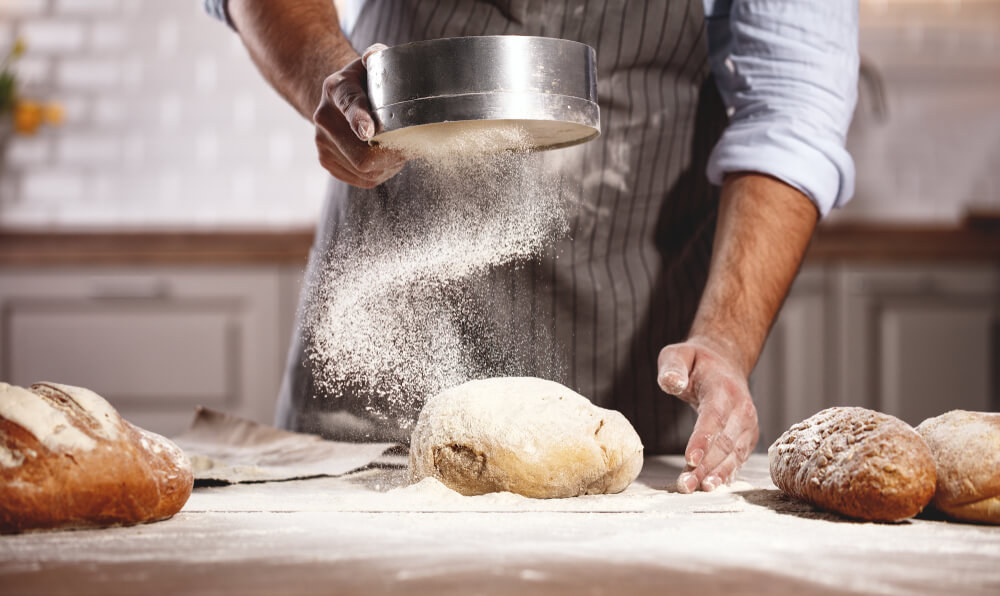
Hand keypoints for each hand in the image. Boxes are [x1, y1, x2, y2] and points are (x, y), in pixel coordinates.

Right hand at [313, 43, 405, 187]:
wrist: (337, 100)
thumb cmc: (363, 83)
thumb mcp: (371, 65)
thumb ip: (377, 56)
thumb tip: (374, 56)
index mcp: (337, 89)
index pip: (350, 106)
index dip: (359, 120)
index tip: (369, 131)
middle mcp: (323, 118)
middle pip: (362, 154)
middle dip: (392, 156)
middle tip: (409, 147)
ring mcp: (322, 143)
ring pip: (365, 170)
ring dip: (389, 164)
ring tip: (395, 147)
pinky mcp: (326, 161)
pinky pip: (363, 179)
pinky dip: (380, 172)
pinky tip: (384, 157)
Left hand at [657, 336, 758, 492]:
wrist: (724, 364)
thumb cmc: (696, 362)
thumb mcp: (678, 355)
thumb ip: (672, 367)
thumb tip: (671, 382)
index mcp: (724, 388)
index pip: (714, 416)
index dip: (703, 439)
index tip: (689, 459)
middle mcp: (742, 408)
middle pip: (724, 442)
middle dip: (705, 466)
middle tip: (684, 484)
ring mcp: (748, 425)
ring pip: (733, 455)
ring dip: (715, 475)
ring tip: (695, 488)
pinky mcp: (747, 438)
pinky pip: (738, 459)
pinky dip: (725, 474)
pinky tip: (711, 486)